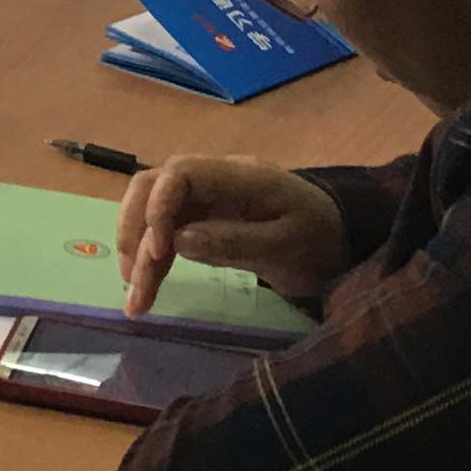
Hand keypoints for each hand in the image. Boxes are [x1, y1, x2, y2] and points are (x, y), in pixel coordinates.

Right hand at [117, 155, 350, 317]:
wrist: (339, 242)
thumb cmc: (318, 243)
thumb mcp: (286, 248)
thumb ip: (234, 241)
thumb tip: (178, 240)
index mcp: (241, 176)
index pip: (181, 172)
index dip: (159, 206)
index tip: (157, 252)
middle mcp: (216, 179)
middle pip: (155, 186)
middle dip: (136, 229)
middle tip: (131, 277)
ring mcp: (208, 197)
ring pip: (153, 209)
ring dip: (138, 248)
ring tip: (134, 298)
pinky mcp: (204, 218)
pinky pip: (167, 231)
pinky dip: (152, 259)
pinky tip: (145, 288)